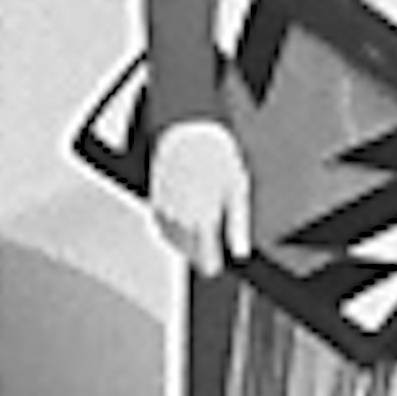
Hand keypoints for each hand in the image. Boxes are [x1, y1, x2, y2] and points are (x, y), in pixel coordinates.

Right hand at [148, 117, 244, 270]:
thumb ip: (238, 226)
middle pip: (191, 255)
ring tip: (201, 219)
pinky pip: (164, 229)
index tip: (220, 260)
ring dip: (188, 240)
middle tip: (214, 234)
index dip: (216, 263)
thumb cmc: (217, 158)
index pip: (207, 263)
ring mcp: (165, 213)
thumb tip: (241, 253)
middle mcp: (180, 221)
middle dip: (203, 250)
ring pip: (176, 243)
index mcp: (203, 221)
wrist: (188, 132)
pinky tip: (186, 215)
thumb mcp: (237, 190)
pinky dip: (175, 229)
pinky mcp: (155, 204)